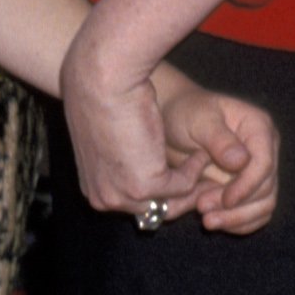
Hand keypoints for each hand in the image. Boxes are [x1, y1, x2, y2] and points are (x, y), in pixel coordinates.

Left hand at [61, 10, 216, 220]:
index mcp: (94, 191)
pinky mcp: (143, 185)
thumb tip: (134, 166)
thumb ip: (120, 161)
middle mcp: (104, 200)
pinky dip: (195, 169)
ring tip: (200, 158)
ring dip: (190, 182)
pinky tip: (198, 150)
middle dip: (180, 194)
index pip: (135, 206)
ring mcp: (123, 196)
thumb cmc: (102, 100)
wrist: (102, 83)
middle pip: (154, 211)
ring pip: (171, 202)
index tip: (182, 174)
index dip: (161, 192)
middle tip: (200, 173)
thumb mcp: (108, 139)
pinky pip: (182, 187)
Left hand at [156, 79, 279, 232]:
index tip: (225, 200)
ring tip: (207, 221)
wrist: (173, 121)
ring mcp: (258, 171)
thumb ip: (218, 139)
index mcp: (259, 128)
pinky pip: (254, 214)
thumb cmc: (185, 113)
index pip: (264, 164)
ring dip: (237, 219)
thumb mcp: (197, 120)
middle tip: (203, 210)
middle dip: (237, 206)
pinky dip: (237, 223)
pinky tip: (216, 222)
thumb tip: (241, 161)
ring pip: (263, 206)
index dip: (247, 186)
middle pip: (266, 189)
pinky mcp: (248, 188)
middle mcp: (265, 150)